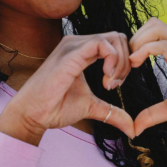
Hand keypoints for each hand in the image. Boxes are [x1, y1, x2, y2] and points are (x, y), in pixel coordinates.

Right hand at [0, 32, 135, 144]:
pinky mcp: (71, 53)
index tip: (116, 84)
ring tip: (110, 84)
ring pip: (113, 39)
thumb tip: (133, 128)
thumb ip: (112, 112)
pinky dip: (112, 60)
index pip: (115, 42)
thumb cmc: (56, 107)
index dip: (124, 62)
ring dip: (120, 62)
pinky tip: (106, 78)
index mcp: (82, 50)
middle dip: (126, 61)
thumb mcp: (91, 107)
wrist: (33, 114)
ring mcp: (73, 46)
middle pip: (118, 37)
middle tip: (115, 85)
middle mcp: (77, 43)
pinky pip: (101, 44)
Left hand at [127, 18, 166, 134]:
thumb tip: (135, 128)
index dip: (137, 44)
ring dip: (138, 42)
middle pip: (153, 23)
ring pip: (156, 28)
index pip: (153, 32)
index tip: (129, 66)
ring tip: (132, 63)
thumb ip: (153, 114)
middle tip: (128, 63)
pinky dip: (144, 50)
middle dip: (135, 39)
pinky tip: (137, 65)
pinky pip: (163, 45)